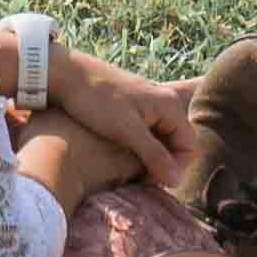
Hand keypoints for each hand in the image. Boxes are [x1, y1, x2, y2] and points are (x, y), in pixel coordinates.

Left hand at [51, 59, 202, 200]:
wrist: (67, 75)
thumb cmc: (97, 100)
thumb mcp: (127, 131)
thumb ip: (154, 155)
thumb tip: (176, 181)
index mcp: (169, 105)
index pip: (190, 146)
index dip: (176, 168)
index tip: (153, 181)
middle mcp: (165, 103)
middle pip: (177, 144)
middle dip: (165, 164)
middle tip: (141, 180)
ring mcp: (150, 105)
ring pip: (162, 140)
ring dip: (152, 158)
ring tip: (132, 171)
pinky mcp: (134, 109)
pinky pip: (149, 134)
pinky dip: (142, 148)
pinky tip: (125, 156)